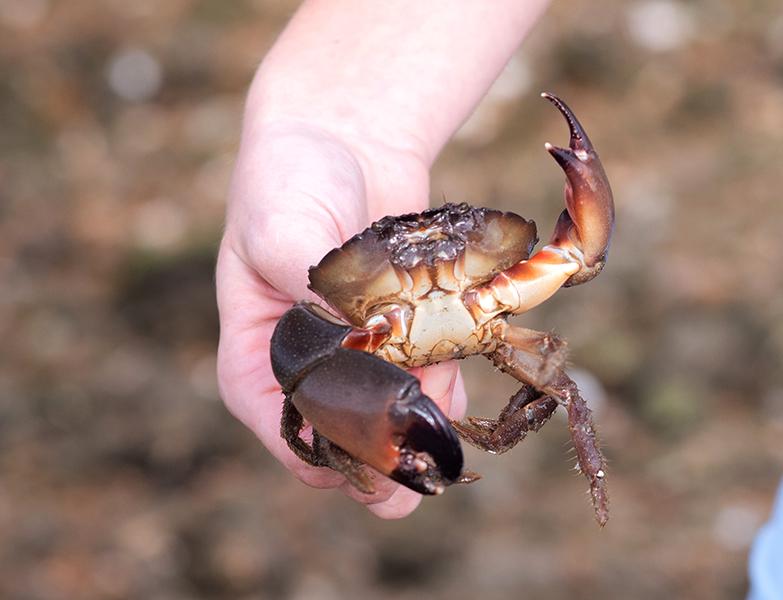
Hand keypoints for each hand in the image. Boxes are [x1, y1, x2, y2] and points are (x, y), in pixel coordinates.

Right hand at [215, 0, 550, 518]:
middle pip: (337, 434)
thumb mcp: (283, 231)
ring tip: (440, 437)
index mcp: (258, 352)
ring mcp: (359, 353)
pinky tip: (454, 391)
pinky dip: (442, 393)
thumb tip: (361, 341)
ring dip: (417, 431)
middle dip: (376, 461)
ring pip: (388, 415)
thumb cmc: (290, 181)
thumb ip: (310, 289)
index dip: (317, 454)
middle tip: (410, 484)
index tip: (359, 470)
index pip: (279, 423)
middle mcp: (308, 363)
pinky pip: (424, 379)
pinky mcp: (402, 335)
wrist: (345, 140)